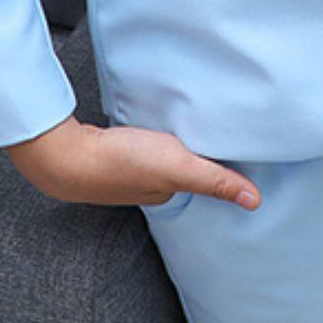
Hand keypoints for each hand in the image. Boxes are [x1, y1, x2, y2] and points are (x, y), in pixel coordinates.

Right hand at [4, 115, 262, 210]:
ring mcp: (125, 168)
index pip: (200, 180)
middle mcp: (148, 185)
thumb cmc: (123, 162)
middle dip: (195, 154)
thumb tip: (256, 201)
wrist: (67, 155)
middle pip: (180, 168)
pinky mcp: (109, 149)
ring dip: (171, 144)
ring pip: (158, 156)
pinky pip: (138, 142)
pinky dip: (148, 134)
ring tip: (186, 124)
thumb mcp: (178, 168)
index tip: (236, 147)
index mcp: (167, 192)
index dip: (217, 165)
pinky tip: (149, 121)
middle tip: (214, 130)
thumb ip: (215, 180)